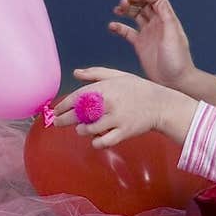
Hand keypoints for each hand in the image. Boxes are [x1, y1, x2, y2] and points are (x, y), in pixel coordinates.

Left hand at [53, 66, 197, 148]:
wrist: (160, 104)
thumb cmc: (137, 89)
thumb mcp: (117, 75)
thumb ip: (95, 73)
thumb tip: (76, 73)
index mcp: (105, 88)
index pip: (77, 97)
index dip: (63, 105)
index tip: (55, 111)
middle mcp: (108, 103)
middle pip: (78, 114)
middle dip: (64, 120)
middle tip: (57, 123)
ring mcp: (115, 119)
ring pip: (88, 129)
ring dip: (82, 130)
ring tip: (83, 128)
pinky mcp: (123, 133)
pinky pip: (102, 142)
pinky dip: (96, 142)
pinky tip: (95, 138)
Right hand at [109, 0, 194, 91]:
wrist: (176, 82)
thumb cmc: (178, 61)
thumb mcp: (173, 37)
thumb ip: (166, 18)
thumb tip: (158, 0)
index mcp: (167, 19)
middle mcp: (157, 24)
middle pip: (143, 4)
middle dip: (132, 0)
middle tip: (122, 5)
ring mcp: (148, 34)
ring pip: (135, 15)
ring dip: (126, 10)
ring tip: (117, 10)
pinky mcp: (141, 45)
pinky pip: (127, 32)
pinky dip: (119, 27)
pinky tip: (112, 26)